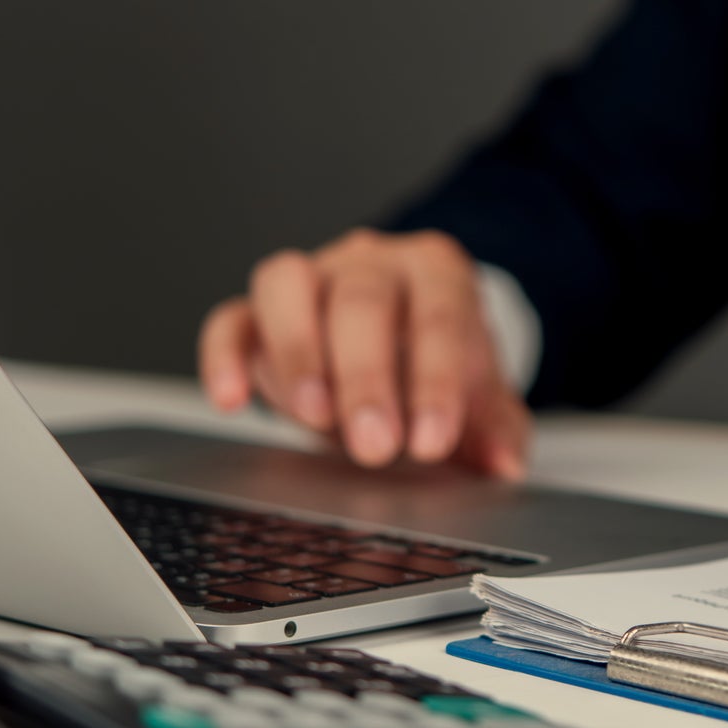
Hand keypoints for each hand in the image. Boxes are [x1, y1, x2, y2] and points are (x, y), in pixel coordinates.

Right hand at [198, 229, 529, 477]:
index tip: (433, 441)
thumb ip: (496, 427)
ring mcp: (309, 279)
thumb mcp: (483, 396)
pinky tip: (233, 400)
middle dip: (367, 377)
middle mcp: (369, 262)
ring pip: (287, 284)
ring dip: (298, 352)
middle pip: (362, 298)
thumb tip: (502, 465)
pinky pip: (231, 319)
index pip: (438, 313)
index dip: (435, 379)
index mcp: (434, 271)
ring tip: (313, 417)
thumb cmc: (439, 364)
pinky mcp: (257, 311)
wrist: (405, 341)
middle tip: (375, 446)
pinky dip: (224, 355)